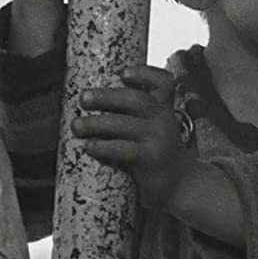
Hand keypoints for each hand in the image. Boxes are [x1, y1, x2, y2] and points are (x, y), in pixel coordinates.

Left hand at [71, 65, 195, 209]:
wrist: (181, 185)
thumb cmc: (158, 152)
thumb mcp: (157, 127)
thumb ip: (137, 114)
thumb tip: (93, 102)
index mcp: (164, 107)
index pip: (163, 82)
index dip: (144, 74)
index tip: (123, 73)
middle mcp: (164, 119)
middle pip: (135, 99)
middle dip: (106, 97)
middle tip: (83, 99)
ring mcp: (158, 138)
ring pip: (124, 124)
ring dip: (96, 123)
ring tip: (76, 125)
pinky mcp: (150, 159)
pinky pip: (123, 149)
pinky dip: (104, 146)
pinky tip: (90, 146)